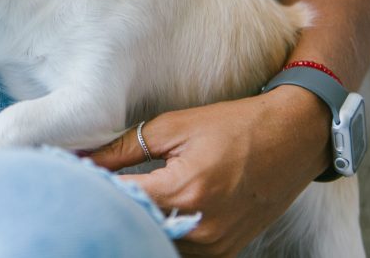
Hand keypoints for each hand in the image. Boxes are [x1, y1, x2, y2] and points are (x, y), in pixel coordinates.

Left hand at [88, 87, 331, 256]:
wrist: (293, 138)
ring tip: (126, 201)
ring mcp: (217, 246)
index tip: (76, 179)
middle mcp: (203, 228)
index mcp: (186, 191)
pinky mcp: (226, 251)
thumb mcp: (173, 127)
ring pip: (158, 245)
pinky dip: (163, 235)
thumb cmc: (234, 125)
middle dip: (114, 211)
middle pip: (138, 230)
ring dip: (138, 226)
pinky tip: (153, 215)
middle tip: (96, 192)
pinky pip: (183, 253)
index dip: (96, 190)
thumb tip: (80, 159)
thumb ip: (122, 149)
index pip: (123, 203)